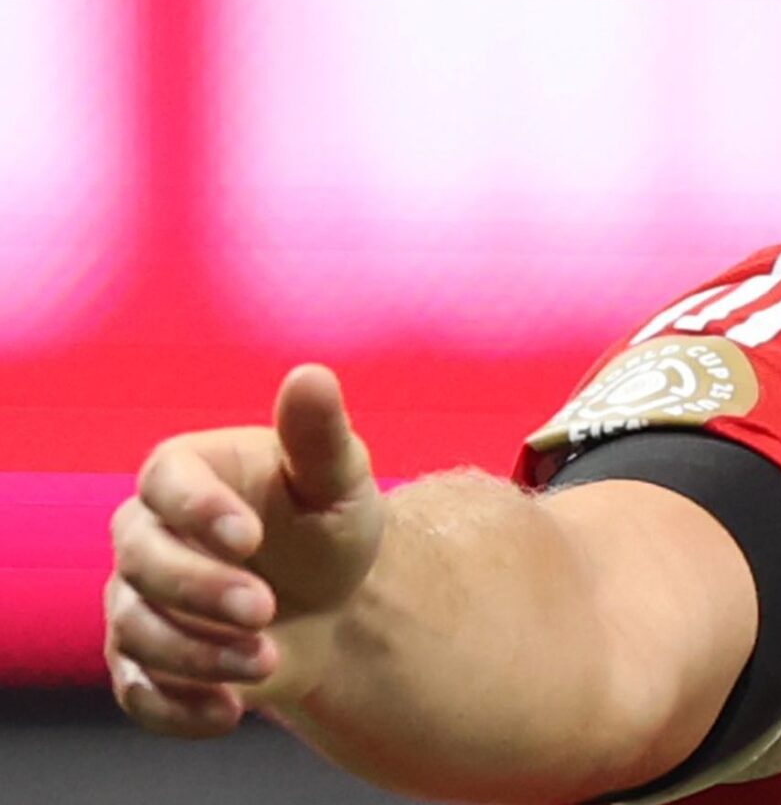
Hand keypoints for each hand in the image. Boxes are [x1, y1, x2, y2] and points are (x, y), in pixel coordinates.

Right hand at [104, 365, 385, 736]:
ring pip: (137, 630)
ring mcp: (137, 600)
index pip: (165, 482)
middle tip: (265, 607)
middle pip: (141, 560)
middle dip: (200, 589)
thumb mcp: (339, 480)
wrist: (336, 605)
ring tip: (267, 659)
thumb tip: (311, 375)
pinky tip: (229, 711)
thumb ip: (320, 434)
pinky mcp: (143, 661)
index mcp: (185, 475)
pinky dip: (176, 707)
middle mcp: (146, 534)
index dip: (199, 509)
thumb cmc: (329, 525)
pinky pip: (136, 690)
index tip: (250, 534)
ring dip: (198, 652)